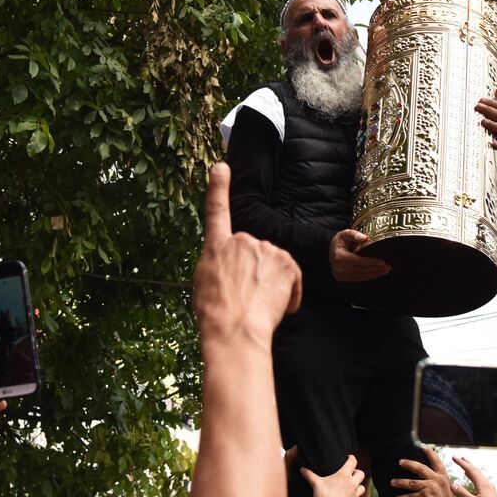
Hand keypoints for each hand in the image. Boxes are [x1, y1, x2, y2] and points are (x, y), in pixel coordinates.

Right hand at [193, 163, 301, 352]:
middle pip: (253, 253)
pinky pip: (292, 278)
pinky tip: (278, 308)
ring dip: (270, 283)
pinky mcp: (287, 262)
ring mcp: (266, 249)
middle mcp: (242, 240)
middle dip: (254, 272)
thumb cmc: (215, 314)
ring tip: (258, 306)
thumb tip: (229, 265)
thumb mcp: (204, 283)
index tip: (222, 167)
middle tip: (245, 298)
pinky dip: (289, 293)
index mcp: (216, 246)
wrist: (235, 329)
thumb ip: (217, 264)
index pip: (216, 211)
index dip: (219, 188)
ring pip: (273, 265)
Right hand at [301, 454, 366, 496]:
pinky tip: (348, 496)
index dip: (352, 458)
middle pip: (361, 473)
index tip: (349, 457)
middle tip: (351, 472)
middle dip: (357, 471)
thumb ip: (310, 475)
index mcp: (344, 476)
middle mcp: (352, 483)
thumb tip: (302, 469)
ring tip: (352, 485)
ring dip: (358, 484)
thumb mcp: (316, 484)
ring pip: (362, 486)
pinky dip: (354, 495)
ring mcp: (355, 494)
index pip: (353, 462)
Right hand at [329, 229, 390, 282]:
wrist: (329, 251)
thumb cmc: (339, 242)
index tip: (382, 262)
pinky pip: (358, 279)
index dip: (371, 262)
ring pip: (361, 276)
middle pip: (362, 270)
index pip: (359, 261)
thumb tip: (364, 237)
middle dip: (376, 269)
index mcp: (340, 257)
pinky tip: (376, 274)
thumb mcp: (344, 234)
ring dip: (374, 274)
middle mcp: (339, 268)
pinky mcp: (342, 278)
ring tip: (384, 271)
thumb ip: (353, 234)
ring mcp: (340, 275)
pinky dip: (368, 277)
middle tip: (388, 267)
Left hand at [392, 448, 456, 496]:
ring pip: (411, 483)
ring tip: (393, 482)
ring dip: (400, 482)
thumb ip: (437, 481)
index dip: (430, 453)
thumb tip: (428, 475)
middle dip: (409, 464)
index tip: (423, 446)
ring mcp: (429, 489)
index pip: (437, 462)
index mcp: (442, 477)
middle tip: (400, 462)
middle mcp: (436, 481)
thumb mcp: (446, 488)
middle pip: (420, 468)